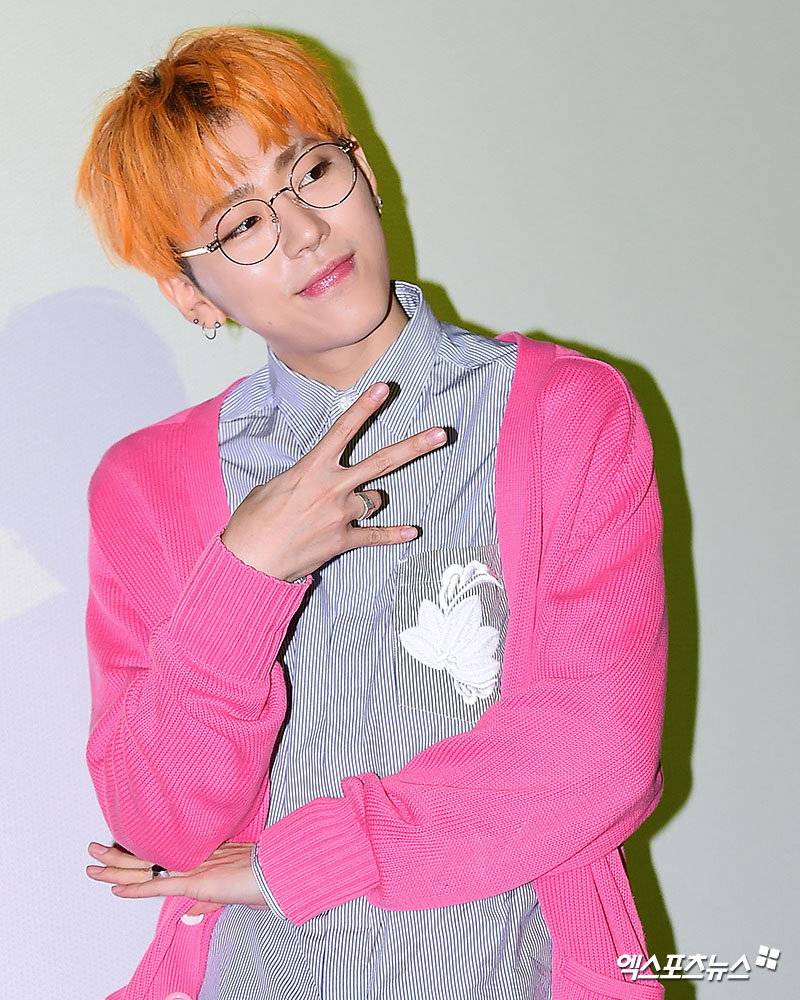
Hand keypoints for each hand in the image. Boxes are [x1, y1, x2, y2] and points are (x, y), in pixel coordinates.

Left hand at [86, 841, 267, 912]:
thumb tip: (190, 912)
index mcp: (198, 857)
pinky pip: (158, 886)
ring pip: (146, 868)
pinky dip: (136, 889)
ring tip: (93, 866)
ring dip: (116, 869)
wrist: (275, 874)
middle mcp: (190, 858)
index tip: (116, 849)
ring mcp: (191, 867)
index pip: (158, 856)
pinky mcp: (194, 882)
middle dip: (117, 856)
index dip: (135, 854)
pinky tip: (117, 889)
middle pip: (146, 857)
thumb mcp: (226, 892)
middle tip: (94, 849)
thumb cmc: (258, 880)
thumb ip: (206, 900)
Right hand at [220, 381, 447, 580]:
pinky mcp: (343, 540)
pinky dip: (394, 535)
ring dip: (369, 501)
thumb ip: (300, 478)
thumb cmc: (253, 522)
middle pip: (382, 460)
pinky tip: (412, 532)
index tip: (385, 388)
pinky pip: (377, 536)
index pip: (344, 430)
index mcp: (312, 468)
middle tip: (441, 434)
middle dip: (415, 445)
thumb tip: (310, 481)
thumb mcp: (271, 486)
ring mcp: (341, 514)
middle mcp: (332, 487)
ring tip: (348, 509)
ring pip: (376, 498)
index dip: (365, 407)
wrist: (250, 559)